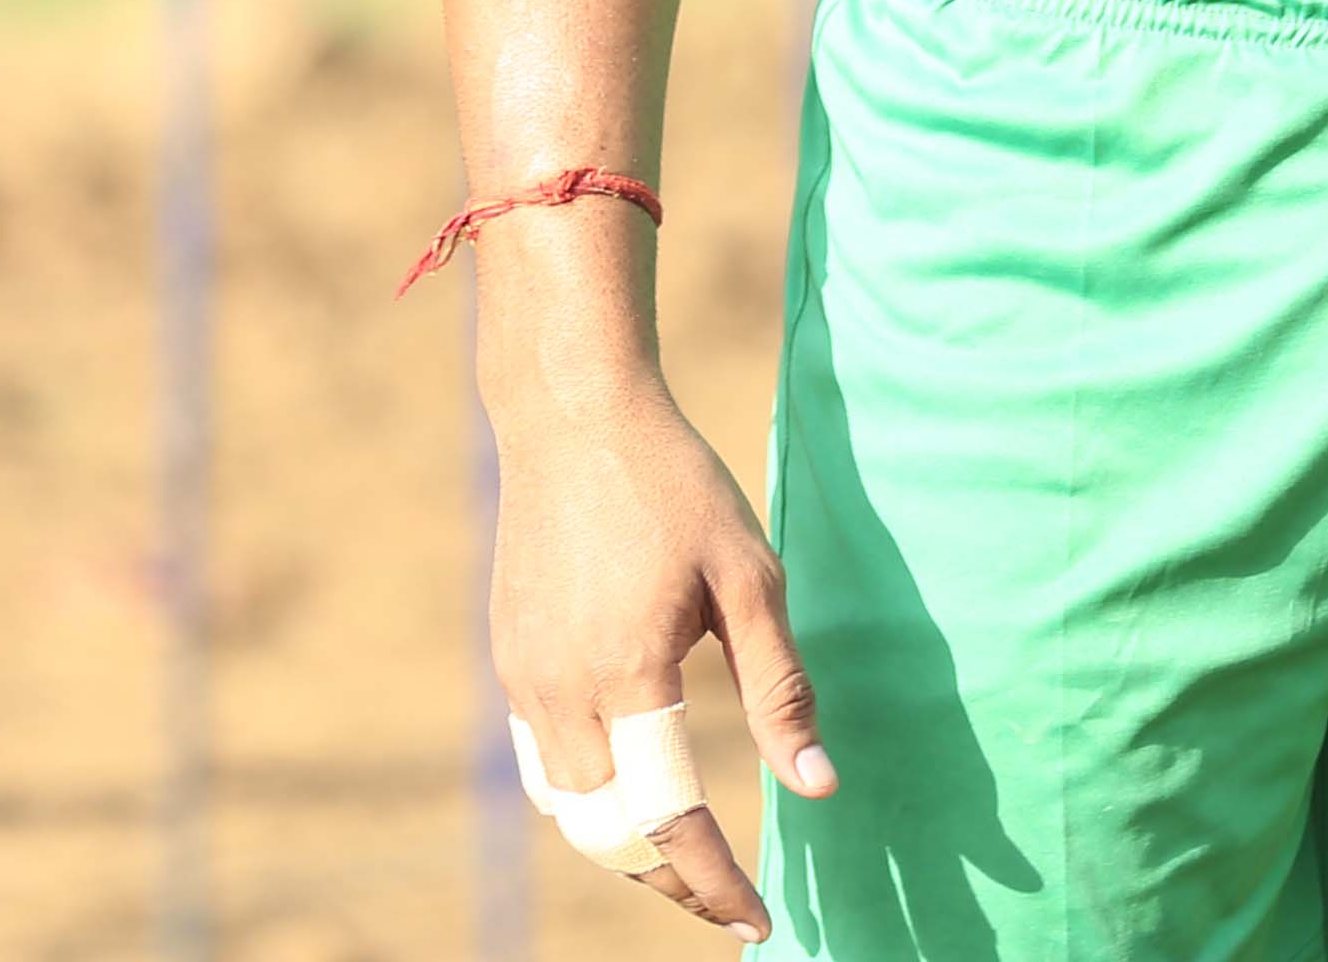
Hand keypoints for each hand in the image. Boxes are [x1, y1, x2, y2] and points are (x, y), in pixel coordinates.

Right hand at [491, 380, 834, 933]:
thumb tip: (818, 788)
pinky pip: (542, 763)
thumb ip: (780, 689)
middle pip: (608, 837)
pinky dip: (588, 800)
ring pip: (568, 809)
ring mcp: (523, 678)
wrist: (573, 415)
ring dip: (623, 847)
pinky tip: (631, 789)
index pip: (669, 820)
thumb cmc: (675, 485)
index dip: (713, 883)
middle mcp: (560, 691)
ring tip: (685, 858)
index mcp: (629, 674)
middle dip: (668, 883)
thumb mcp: (750, 577)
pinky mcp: (509, 658)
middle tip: (724, 902)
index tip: (757, 919)